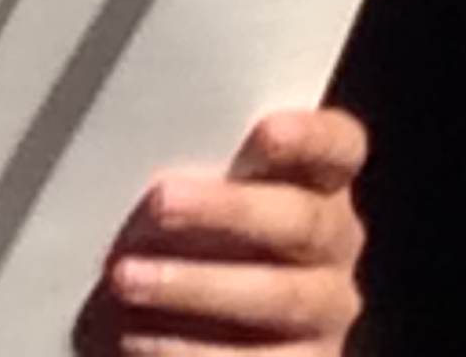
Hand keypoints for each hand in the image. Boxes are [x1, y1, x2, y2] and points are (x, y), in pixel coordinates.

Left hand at [73, 108, 367, 356]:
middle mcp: (333, 244)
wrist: (177, 320)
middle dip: (230, 210)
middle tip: (160, 202)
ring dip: (198, 285)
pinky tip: (137, 338)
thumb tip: (130, 141)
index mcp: (316, 181)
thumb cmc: (176, 229)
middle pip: (303, 221)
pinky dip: (192, 350)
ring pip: (282, 296)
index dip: (312, 137)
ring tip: (126, 278)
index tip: (267, 130)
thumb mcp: (188, 187)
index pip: (338, 147)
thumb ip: (189, 163)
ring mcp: (326, 311)